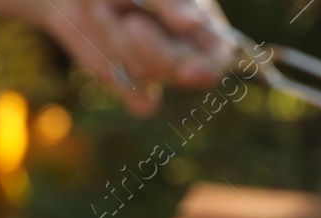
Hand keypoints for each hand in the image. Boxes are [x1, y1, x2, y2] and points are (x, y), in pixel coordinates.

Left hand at [40, 0, 236, 114]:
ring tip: (101, 11)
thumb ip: (169, 1)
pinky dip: (125, 85)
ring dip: (120, 45)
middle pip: (181, 71)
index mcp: (200, 22)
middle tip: (132, 22)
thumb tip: (191, 23)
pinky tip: (108, 63)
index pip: (219, 56)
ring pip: (151, 79)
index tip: (188, 70)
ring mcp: (159, 70)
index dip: (208, 67)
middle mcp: (185, 50)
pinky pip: (142, 104)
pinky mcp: (134, 85)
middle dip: (152, 48)